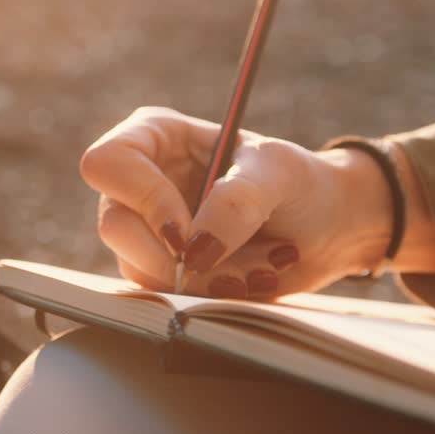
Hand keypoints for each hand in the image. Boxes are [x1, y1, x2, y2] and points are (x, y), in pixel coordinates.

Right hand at [79, 107, 434, 297]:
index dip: (142, 199)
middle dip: (174, 256)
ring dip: (206, 279)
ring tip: (259, 266)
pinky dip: (212, 296)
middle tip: (226, 263)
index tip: (185, 232)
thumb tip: (194, 249)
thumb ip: (236, 202)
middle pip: (115, 225)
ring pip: (141, 268)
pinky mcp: (164, 270)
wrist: (326, 226)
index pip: (108, 163)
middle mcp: (140, 183)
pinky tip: (252, 279)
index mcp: (155, 137)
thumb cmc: (300, 182)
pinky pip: (166, 296)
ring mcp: (147, 231)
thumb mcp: (277, 174)